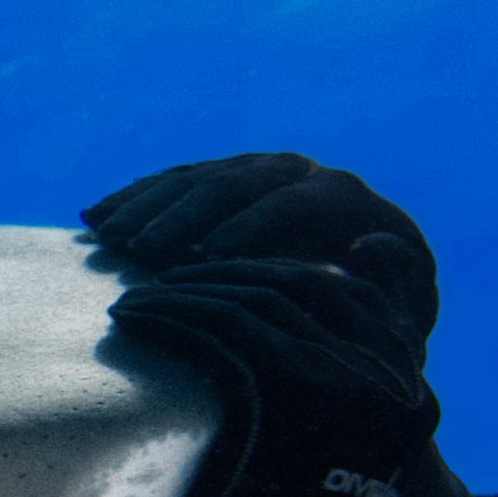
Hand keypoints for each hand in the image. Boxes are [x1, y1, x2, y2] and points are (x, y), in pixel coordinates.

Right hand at [86, 155, 438, 366]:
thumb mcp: (401, 313)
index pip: (297, 202)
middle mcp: (298, 173)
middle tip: (144, 249)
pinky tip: (96, 220)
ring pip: (196, 177)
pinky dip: (133, 200)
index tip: (213, 258)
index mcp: (345, 200)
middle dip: (187, 215)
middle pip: (236, 181)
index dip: (255, 227)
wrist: (353, 303)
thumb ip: (395, 285)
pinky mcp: (217, 183)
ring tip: (110, 238)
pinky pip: (170, 182)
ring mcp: (251, 173)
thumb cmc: (377, 323)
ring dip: (149, 207)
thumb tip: (371, 243)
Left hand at [107, 256, 442, 496]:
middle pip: (293, 286)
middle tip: (166, 278)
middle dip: (224, 275)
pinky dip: (169, 313)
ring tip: (135, 296)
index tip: (220, 277)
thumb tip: (315, 314)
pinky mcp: (280, 396)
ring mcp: (333, 379)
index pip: (339, 290)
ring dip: (184, 290)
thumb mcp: (348, 456)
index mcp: (402, 380)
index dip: (273, 273)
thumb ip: (344, 384)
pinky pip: (217, 329)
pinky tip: (133, 316)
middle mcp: (377, 372)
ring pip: (249, 301)